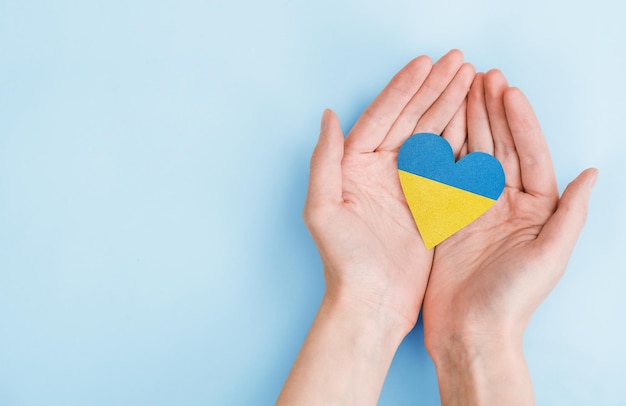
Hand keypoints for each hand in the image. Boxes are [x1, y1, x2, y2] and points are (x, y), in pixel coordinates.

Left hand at [278, 50, 474, 404]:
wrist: (371, 304)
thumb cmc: (343, 262)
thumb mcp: (322, 210)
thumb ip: (324, 161)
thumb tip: (328, 115)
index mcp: (354, 166)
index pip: (381, 117)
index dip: (404, 88)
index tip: (427, 64)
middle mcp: (379, 170)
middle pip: (409, 119)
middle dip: (434, 89)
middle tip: (461, 62)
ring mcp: (405, 184)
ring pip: (431, 135)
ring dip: (449, 106)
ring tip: (472, 80)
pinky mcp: (427, 203)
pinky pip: (446, 163)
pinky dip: (460, 139)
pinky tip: (475, 119)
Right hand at [422, 70, 597, 404]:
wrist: (469, 331)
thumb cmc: (512, 299)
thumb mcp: (550, 256)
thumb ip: (570, 213)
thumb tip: (591, 172)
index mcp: (534, 209)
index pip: (528, 154)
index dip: (519, 121)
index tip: (506, 91)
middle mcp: (505, 203)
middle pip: (499, 147)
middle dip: (491, 111)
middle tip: (481, 76)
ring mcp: (473, 208)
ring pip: (471, 155)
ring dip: (468, 122)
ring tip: (462, 90)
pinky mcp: (446, 217)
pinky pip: (444, 176)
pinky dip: (441, 150)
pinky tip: (437, 126)